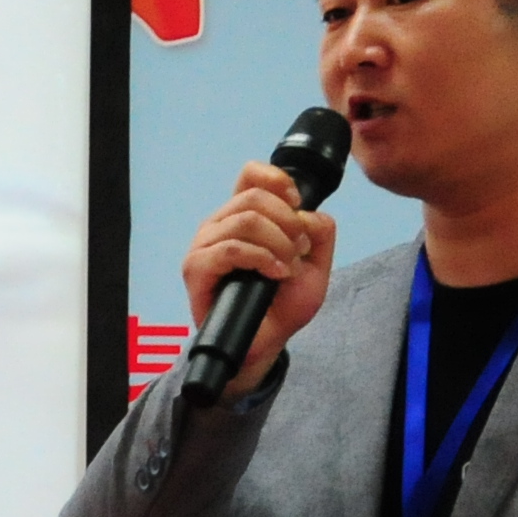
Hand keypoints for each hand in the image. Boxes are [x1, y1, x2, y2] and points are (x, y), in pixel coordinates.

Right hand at [181, 157, 338, 384]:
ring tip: (288, 268)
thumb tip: (307, 214)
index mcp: (242, 215)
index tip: (298, 204)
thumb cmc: (282, 303)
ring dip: (279, 244)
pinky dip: (261, 258)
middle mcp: (220, 224)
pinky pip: (231, 249)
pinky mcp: (197, 268)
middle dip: (288, 222)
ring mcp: (205, 245)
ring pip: (246, 221)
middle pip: (255, 197)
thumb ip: (320, 232)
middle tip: (299, 250)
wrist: (266, 342)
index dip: (277, 180)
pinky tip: (276, 274)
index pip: (251, 174)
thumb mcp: (316, 265)